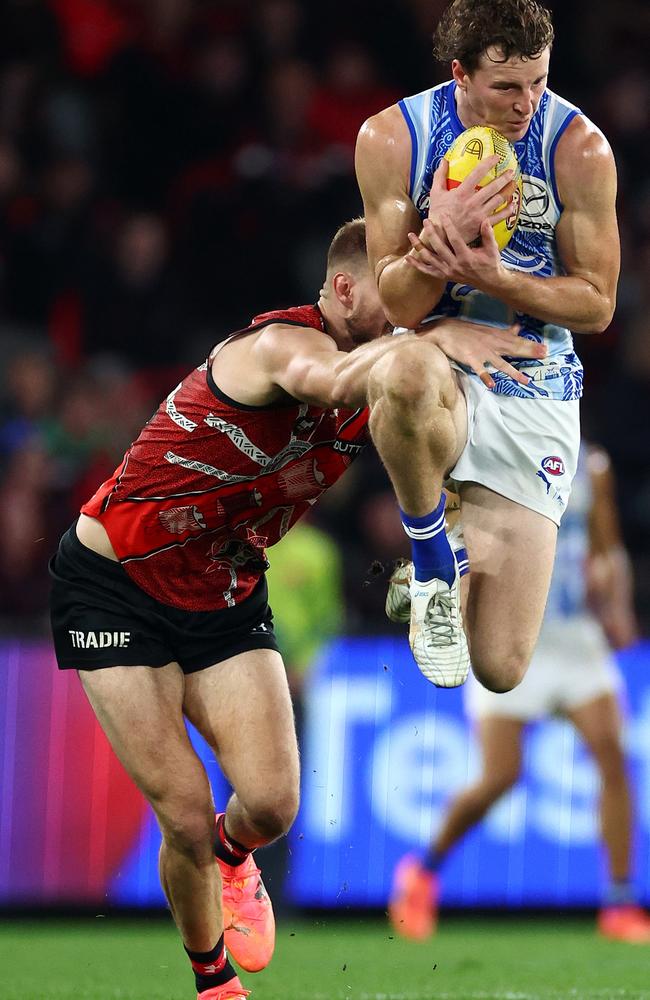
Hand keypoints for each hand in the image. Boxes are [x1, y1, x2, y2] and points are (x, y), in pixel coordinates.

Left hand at [407, 216, 506, 290]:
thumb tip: (484, 220)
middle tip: (425, 221)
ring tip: (410, 235)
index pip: (455, 239)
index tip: (443, 215)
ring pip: (429, 259)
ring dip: (419, 247)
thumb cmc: (491, 262)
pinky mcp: (444, 276)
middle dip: (431, 233)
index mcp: (466, 257)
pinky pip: (427, 271)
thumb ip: (487, 234)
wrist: (489, 282)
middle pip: (439, 247)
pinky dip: (417, 265)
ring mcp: (448, 272)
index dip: (448, 226)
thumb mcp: (492, 248)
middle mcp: (455, 265)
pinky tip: (408, 257)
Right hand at [420, 317, 547, 388]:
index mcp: (496, 337)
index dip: (531, 345)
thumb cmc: (466, 331)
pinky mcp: (470, 358)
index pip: (517, 341)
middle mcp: (492, 344)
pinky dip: (485, 376)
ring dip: (513, 372)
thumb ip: (504, 332)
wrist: (444, 330)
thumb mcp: (487, 330)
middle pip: (513, 349)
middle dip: (529, 353)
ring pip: (500, 363)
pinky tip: (492, 385)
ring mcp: (481, 352)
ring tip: (525, 381)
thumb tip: (519, 327)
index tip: (545, 349)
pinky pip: (479, 369)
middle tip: (544, 356)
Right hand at [426, 158, 514, 244]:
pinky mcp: (482, 225)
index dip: (488, 163)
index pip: (477, 173)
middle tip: (511, 171)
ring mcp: (479, 214)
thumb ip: (440, 176)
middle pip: (493, 187)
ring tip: (513, 184)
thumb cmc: (437, 215)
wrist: (440, 237)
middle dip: (504, 177)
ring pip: (498, 200)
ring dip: (508, 191)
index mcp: (461, 192)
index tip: (496, 157)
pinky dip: (507, 211)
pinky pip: (499, 217)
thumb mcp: (435, 193)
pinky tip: (512, 205)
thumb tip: (444, 161)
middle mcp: (472, 202)